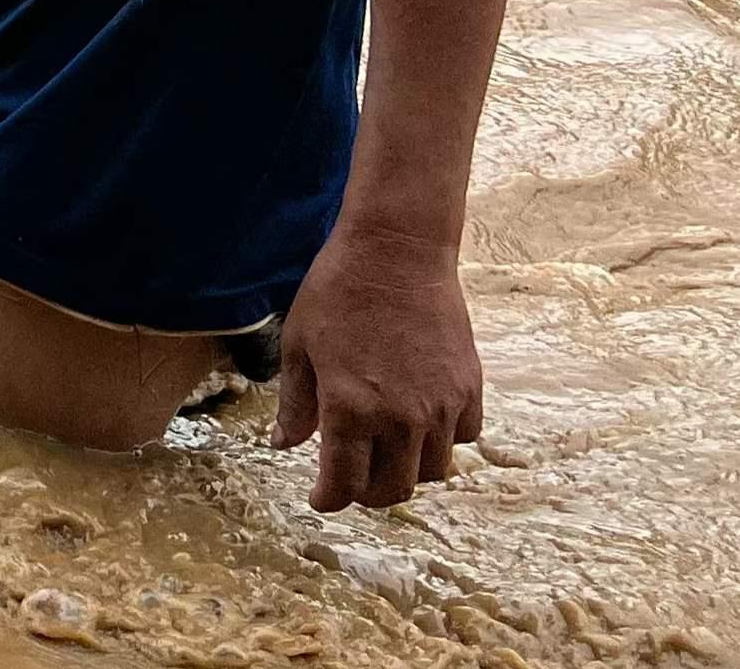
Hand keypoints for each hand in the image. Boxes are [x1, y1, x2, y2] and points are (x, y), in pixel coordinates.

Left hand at [273, 221, 485, 510]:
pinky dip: (441, 442)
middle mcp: (400, 418)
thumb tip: (284, 445)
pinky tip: (419, 424)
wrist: (397, 252)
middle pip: (392, 489)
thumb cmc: (336, 292)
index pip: (344, 484)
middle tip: (351, 481)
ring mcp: (440, 406)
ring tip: (385, 455)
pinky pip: (461, 439)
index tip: (321, 500)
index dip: (330, 500)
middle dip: (367, 494)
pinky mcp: (469, 389)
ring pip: (432, 472)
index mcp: (350, 409)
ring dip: (407, 472)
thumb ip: (295, 403)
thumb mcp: (299, 345)